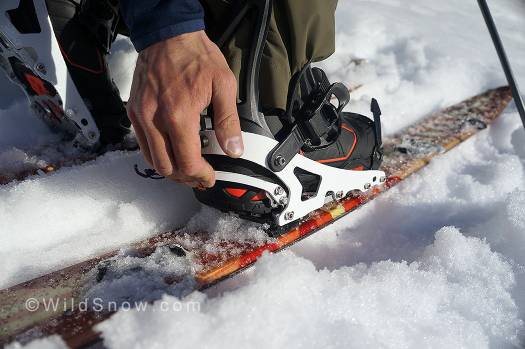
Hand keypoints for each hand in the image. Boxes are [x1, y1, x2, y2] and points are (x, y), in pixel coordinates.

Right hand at [127, 30, 242, 187]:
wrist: (168, 34)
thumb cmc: (195, 56)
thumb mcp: (223, 85)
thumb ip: (228, 121)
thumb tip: (233, 148)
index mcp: (179, 115)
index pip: (187, 162)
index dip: (201, 176)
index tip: (210, 177)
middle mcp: (155, 119)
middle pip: (166, 167)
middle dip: (186, 177)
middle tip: (200, 176)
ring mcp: (141, 116)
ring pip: (151, 159)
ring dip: (170, 169)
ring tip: (187, 169)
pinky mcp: (134, 111)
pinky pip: (142, 143)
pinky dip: (157, 154)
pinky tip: (171, 151)